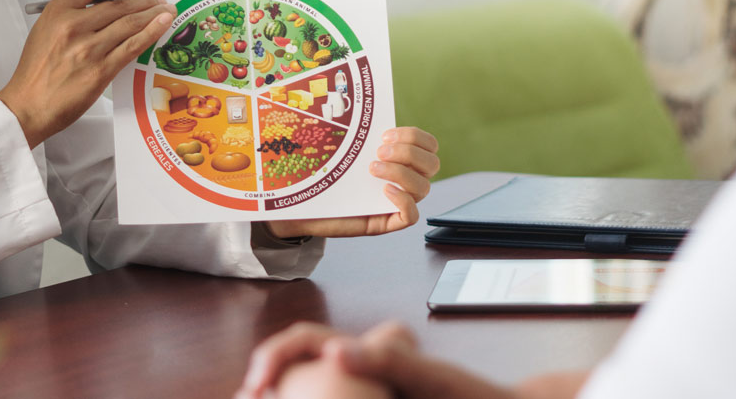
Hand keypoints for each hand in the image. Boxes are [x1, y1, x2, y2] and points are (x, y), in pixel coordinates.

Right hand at [0, 0, 174, 146]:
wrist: (28, 105)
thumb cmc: (37, 69)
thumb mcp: (45, 26)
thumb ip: (71, 3)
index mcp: (58, 11)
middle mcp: (73, 26)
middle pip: (120, 3)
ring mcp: (89, 49)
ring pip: (131, 22)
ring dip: (155, 13)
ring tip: (167, 9)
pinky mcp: (101, 70)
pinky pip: (133, 46)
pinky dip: (152, 31)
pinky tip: (164, 23)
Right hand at [238, 321, 515, 398]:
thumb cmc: (476, 397)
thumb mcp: (437, 379)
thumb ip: (392, 360)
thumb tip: (334, 348)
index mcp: (366, 353)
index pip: (305, 342)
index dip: (276, 357)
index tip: (259, 384)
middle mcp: (356, 374)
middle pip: (295, 375)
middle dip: (265, 388)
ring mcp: (361, 394)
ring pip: (307, 393)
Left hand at [262, 128, 439, 239]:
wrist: (301, 202)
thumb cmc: (322, 171)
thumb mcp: (341, 145)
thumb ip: (355, 129)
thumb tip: (351, 102)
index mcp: (398, 158)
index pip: (429, 144)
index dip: (414, 136)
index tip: (384, 135)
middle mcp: (402, 180)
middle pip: (432, 164)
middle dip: (409, 153)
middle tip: (378, 151)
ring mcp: (395, 202)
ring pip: (424, 187)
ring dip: (401, 173)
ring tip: (372, 169)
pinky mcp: (384, 222)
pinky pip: (411, 216)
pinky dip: (403, 200)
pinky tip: (384, 190)